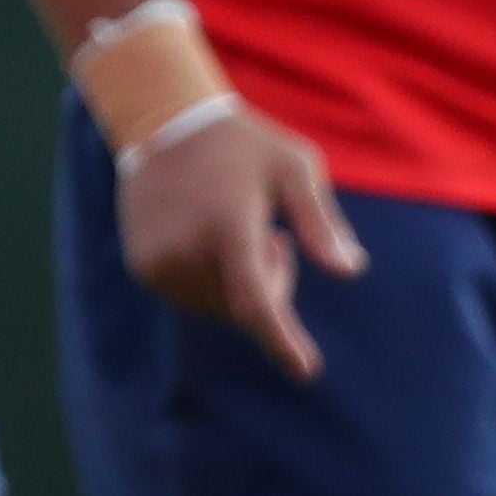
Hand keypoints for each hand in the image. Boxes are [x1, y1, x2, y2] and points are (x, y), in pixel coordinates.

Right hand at [118, 100, 366, 379]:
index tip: (307, 372)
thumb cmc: (244, 145)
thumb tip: (352, 271)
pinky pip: (193, 297)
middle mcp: (186, 252)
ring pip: (219, 307)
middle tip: (279, 237)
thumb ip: (322, 222)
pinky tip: (211, 237)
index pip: (256, 301)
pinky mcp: (142, 268)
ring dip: (241, 284)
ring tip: (238, 229)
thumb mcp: (295, 167)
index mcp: (228, 227)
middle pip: (244, 306)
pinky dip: (214, 282)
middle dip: (273, 286)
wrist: (167, 123)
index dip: (282, 340)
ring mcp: (158, 263)